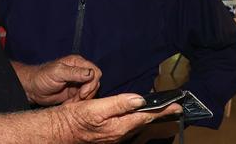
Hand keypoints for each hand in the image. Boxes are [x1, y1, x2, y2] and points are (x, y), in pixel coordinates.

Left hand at [16, 55, 101, 105]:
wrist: (32, 89)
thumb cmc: (42, 77)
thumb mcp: (58, 73)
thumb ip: (75, 73)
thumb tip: (91, 73)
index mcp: (77, 63)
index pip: (95, 72)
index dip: (92, 83)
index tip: (82, 93)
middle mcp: (80, 72)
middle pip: (95, 83)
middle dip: (88, 93)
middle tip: (77, 99)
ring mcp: (78, 83)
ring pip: (90, 92)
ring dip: (82, 99)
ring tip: (70, 102)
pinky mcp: (75, 93)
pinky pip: (83, 99)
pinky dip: (78, 103)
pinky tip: (68, 104)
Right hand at [53, 94, 182, 143]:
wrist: (58, 130)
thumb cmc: (74, 118)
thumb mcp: (96, 108)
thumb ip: (119, 103)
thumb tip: (140, 100)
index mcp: (119, 126)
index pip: (146, 117)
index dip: (162, 111)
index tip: (176, 106)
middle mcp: (119, 134)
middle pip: (143, 122)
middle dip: (158, 114)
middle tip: (174, 107)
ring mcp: (114, 136)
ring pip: (136, 124)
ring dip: (148, 117)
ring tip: (160, 110)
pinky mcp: (108, 134)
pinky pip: (127, 126)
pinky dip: (136, 119)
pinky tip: (137, 114)